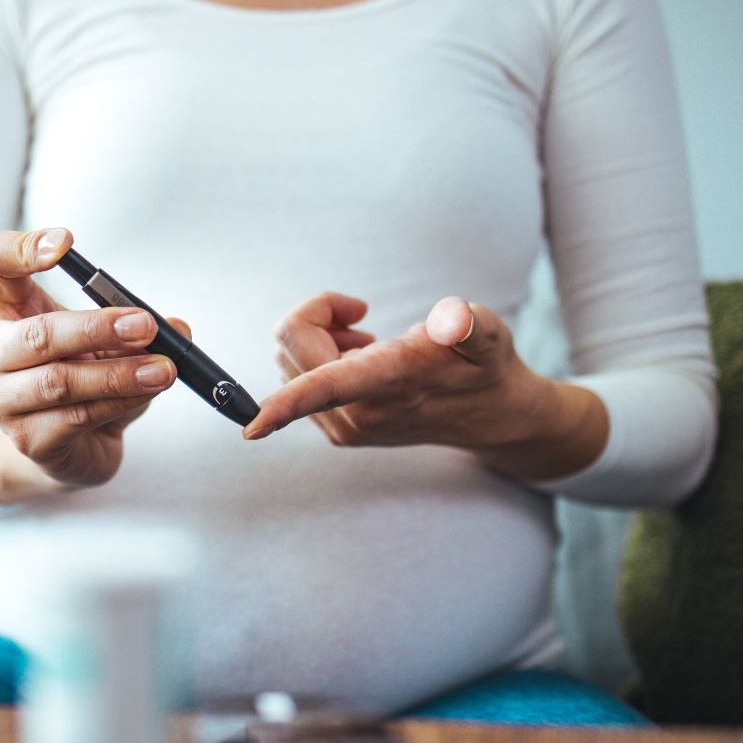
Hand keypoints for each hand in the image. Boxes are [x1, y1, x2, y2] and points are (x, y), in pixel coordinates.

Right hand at [0, 227, 189, 499]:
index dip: (21, 248)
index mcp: (6, 310)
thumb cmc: (82, 381)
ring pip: (60, 381)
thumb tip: (178, 328)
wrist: (67, 447)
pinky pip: (77, 416)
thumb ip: (136, 330)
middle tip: (147, 326)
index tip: (66, 243)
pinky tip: (145, 393)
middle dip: (98, 328)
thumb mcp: (108, 344)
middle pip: (37, 333)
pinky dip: (118, 402)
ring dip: (119, 374)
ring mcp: (1, 400)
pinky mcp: (26, 440)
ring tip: (162, 369)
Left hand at [244, 292, 608, 480]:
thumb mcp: (489, 335)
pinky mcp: (338, 431)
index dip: (284, 405)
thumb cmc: (486, 365)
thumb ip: (470, 325)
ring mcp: (345, 427)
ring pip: (288, 361)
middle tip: (362, 312)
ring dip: (316, 336)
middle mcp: (358, 415)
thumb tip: (453, 318)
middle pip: (292, 345)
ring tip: (366, 338)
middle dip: (317, 314)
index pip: (323, 389)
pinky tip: (359, 356)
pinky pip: (295, 381)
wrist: (490, 415)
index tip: (252, 428)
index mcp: (388, 384)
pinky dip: (316, 358)